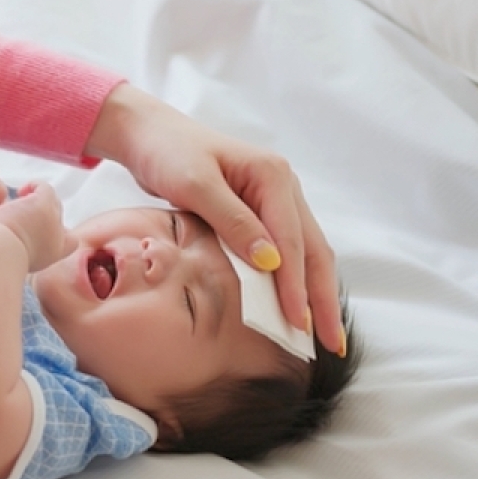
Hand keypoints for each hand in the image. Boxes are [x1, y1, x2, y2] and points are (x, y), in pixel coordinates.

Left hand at [0, 182, 74, 271]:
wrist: (2, 253)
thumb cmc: (2, 259)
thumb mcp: (21, 259)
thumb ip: (28, 250)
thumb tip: (23, 239)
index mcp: (55, 252)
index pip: (71, 240)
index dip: (60, 233)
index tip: (42, 232)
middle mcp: (59, 235)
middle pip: (57, 217)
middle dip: (41, 215)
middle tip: (21, 218)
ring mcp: (53, 218)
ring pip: (51, 202)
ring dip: (35, 200)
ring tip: (18, 204)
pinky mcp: (43, 204)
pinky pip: (45, 187)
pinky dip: (34, 185)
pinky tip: (21, 191)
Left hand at [87, 83, 342, 354]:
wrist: (147, 134)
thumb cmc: (167, 153)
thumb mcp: (195, 185)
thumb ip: (233, 221)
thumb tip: (271, 262)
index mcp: (273, 177)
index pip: (292, 242)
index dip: (297, 287)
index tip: (298, 324)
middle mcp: (283, 187)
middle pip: (313, 250)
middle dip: (321, 298)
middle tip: (330, 344)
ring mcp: (274, 200)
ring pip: (305, 252)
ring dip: (313, 293)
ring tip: (320, 334)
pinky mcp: (259, 212)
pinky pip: (285, 250)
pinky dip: (292, 281)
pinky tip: (294, 308)